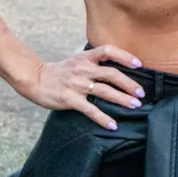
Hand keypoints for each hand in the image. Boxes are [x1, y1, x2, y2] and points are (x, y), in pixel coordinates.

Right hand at [23, 45, 146, 130]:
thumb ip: (95, 62)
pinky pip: (90, 110)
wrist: (36, 79)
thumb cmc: (62, 71)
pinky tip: (113, 125)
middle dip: (129, 84)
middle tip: (141, 93)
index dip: (125, 56)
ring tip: (134, 105)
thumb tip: (119, 67)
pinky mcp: (70, 99)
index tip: (139, 64)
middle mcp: (83, 69)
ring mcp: (77, 84)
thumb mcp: (78, 60)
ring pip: (104, 91)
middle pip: (111, 74)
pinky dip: (103, 118)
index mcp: (86, 58)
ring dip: (122, 99)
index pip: (108, 51)